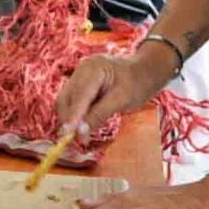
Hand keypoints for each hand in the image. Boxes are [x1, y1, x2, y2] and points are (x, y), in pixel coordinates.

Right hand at [54, 52, 168, 137]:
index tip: (68, 134)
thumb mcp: (122, 100)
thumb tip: (80, 133)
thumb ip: (100, 115)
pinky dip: (74, 116)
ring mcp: (78, 77)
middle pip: (66, 98)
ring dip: (69, 120)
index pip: (79, 95)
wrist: (143, 73)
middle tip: (75, 141)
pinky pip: (71, 103)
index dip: (72, 115)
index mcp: (94, 68)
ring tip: (78, 137)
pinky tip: (80, 128)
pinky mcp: (79, 86)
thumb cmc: (137, 84)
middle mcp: (81, 70)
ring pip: (65, 102)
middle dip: (68, 120)